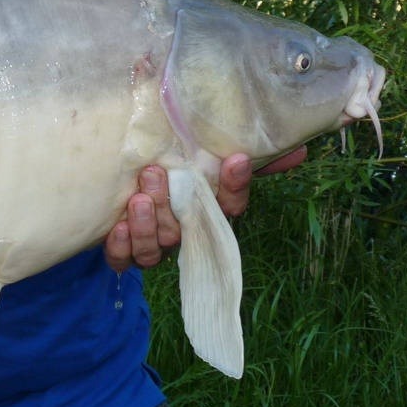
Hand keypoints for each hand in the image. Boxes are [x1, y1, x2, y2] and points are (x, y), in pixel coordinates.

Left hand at [103, 146, 307, 271]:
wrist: (108, 177)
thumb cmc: (161, 161)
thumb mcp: (193, 148)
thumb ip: (236, 146)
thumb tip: (298, 149)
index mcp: (202, 208)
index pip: (228, 205)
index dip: (234, 186)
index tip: (235, 160)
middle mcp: (180, 230)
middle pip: (184, 229)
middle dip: (172, 205)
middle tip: (156, 172)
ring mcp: (151, 244)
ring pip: (156, 249)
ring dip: (148, 226)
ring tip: (138, 198)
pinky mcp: (121, 251)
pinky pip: (123, 260)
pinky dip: (122, 248)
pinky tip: (118, 228)